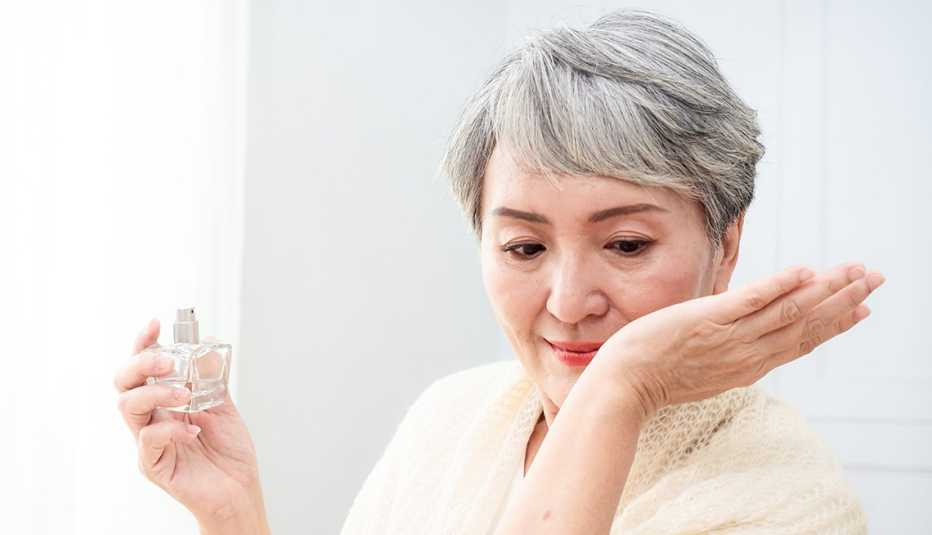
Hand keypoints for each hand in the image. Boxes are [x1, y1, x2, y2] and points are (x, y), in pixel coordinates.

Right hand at [114, 319, 268, 531]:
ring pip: (128, 407)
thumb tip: (205, 348)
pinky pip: (148, 440)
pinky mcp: (153, 464)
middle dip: (141, 364)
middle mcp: (151, 418)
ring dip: (156, 392)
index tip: (155, 326)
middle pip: (124, 383)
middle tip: (168, 362)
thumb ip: (212, 379)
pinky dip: (171, 428)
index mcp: (164, 401)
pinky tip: (193, 430)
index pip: (142, 368)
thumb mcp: (224, 406)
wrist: (238, 489)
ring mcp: (148, 441)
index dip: (143, 344)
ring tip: (185, 395)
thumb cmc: (228, 453)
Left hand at [591, 262, 884, 418]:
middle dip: (844, 301)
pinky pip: (750, 302)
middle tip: (875, 279)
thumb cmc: (655, 374)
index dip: (834, 325)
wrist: (622, 387)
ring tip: (854, 270)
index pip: (801, 343)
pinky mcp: (706, 321)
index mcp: (748, 366)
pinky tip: (805, 271)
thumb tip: (742, 333)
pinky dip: (779, 286)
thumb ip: (728, 351)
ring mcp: (728, 338)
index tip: (863, 310)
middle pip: (805, 325)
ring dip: (825, 289)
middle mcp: (747, 354)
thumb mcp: (703, 368)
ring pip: (788, 311)